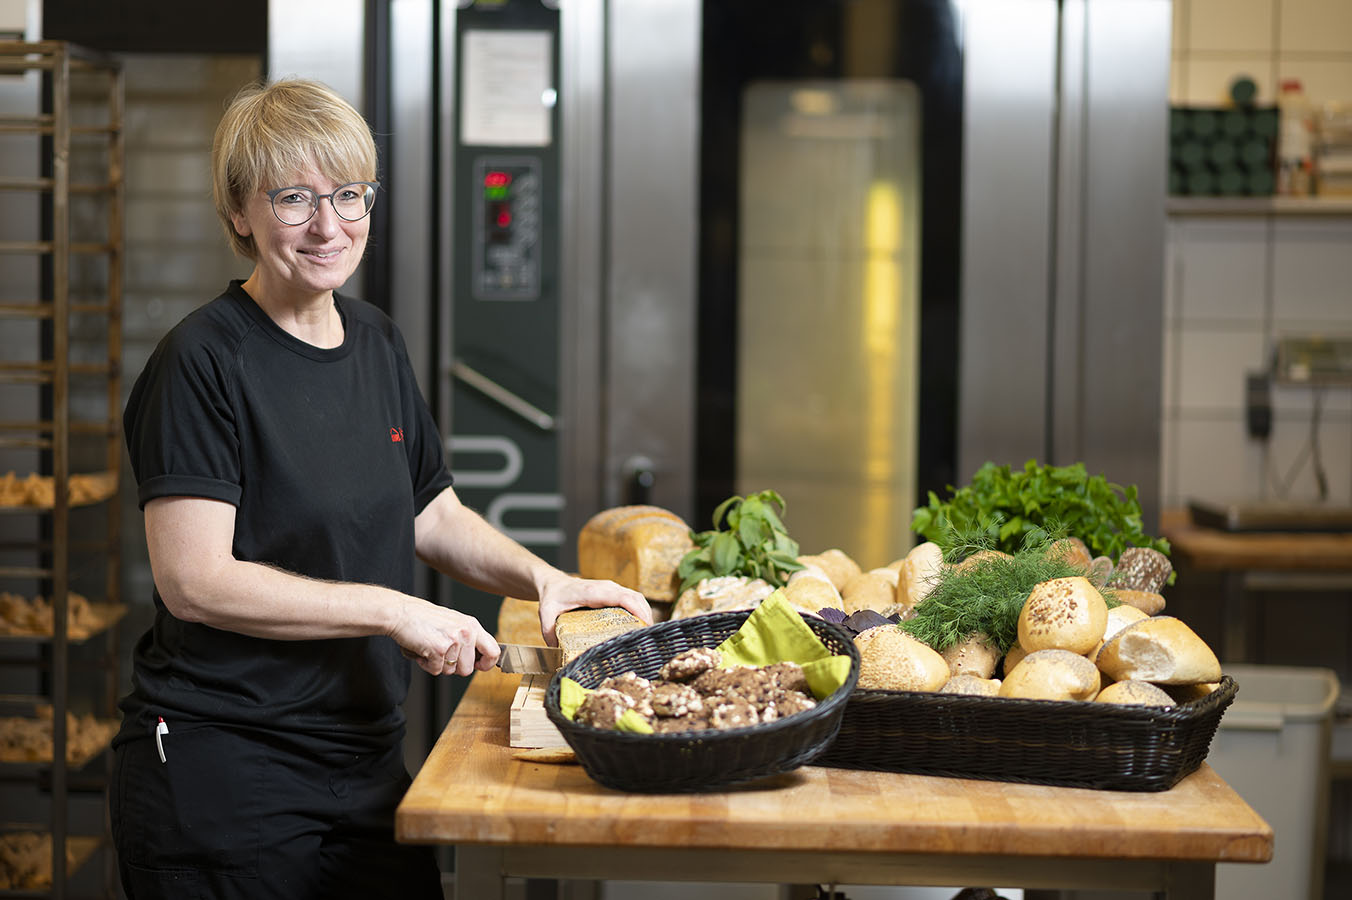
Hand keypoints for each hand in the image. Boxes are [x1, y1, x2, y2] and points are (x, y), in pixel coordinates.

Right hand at [390, 596, 498, 676]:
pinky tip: (422, 650)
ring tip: (430, 648)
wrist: (401, 613)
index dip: (486, 664)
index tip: (478, 666)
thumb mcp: (454, 622)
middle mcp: (466, 632)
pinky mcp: (439, 649)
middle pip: (468, 669)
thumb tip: (479, 658)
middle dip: (454, 667)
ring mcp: (454, 641)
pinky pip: (436, 670)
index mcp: (472, 625)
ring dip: (438, 664)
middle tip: (442, 655)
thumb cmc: (423, 618)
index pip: (493, 651)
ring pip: (451, 671)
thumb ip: (468, 637)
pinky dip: (426, 665)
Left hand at [536, 576, 652, 645]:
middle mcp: (605, 587)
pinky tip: (640, 627)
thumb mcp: (545, 613)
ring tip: (647, 634)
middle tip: (649, 636)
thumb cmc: (552, 597)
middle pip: (634, 597)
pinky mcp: (614, 593)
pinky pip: (632, 599)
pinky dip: (640, 610)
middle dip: (646, 615)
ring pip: (636, 597)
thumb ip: (549, 633)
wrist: (553, 583)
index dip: (636, 608)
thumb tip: (557, 652)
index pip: (620, 596)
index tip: (645, 623)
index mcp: (591, 591)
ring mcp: (611, 588)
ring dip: (645, 613)